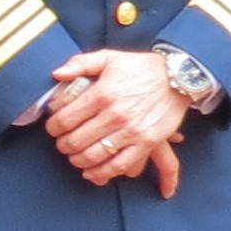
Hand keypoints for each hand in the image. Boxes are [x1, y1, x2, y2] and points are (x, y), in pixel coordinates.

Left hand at [43, 49, 189, 187]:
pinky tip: (92, 172)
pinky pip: (120, 165)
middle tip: (61, 144)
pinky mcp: (147, 143)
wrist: (178, 77)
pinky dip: (103, 172)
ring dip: (78, 160)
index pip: (65, 118)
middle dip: (63, 145)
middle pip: (76, 140)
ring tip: (74, 157)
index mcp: (102, 94)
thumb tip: (57, 74)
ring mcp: (131, 131)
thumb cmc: (141, 68)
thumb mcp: (109, 57)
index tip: (52, 128)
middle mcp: (115, 115)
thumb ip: (80, 63)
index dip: (53, 127)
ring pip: (94, 155)